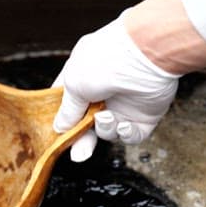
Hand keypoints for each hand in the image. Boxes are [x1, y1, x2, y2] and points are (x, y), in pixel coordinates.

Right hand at [52, 10, 180, 161]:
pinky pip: (131, 135)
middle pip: (87, 124)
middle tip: (78, 152)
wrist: (147, 54)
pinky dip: (126, 134)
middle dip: (81, 139)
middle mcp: (103, 91)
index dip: (62, 120)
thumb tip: (59, 127)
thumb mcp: (74, 84)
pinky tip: (124, 124)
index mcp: (83, 78)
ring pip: (108, 132)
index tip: (58, 133)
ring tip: (106, 118)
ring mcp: (123, 103)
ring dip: (105, 130)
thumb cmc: (106, 60)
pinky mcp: (144, 115)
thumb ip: (67, 110)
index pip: (67, 104)